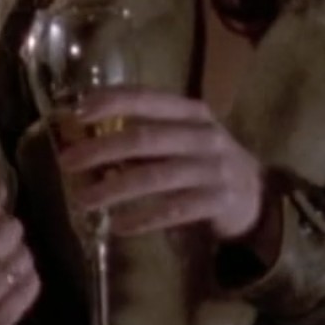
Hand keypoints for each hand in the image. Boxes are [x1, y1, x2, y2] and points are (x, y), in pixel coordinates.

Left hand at [52, 88, 265, 242]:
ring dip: (115, 188)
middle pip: (145, 138)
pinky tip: (119, 226)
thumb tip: (87, 141)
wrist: (257, 196)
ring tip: (84, 200)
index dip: (111, 102)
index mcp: (191, 112)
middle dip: (101, 150)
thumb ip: (145, 136)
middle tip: (67, 162)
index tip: (77, 112)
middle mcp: (203, 136)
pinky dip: (144, 218)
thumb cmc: (206, 162)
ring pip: (156, 177)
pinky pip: (174, 210)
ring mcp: (213, 169)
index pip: (147, 98)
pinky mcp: (218, 201)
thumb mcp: (183, 139)